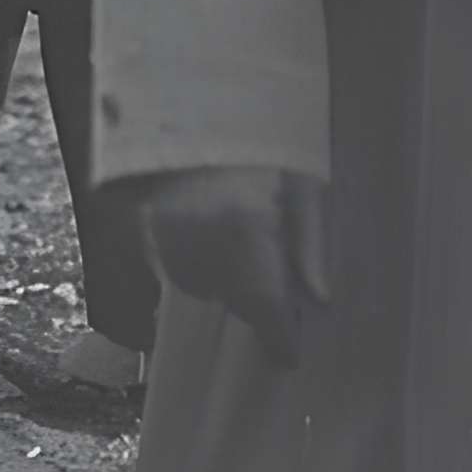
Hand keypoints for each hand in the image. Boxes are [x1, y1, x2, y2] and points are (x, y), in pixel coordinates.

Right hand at [139, 165, 332, 366]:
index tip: (289, 355)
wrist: (192, 116)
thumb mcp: (303, 187)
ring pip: (208, 288)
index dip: (280, 340)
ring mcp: (172, 240)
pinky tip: (215, 236)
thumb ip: (311, 245)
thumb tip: (320, 300)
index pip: (266, 307)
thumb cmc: (259, 148)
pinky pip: (181, 269)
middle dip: (261, 301)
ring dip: (231, 282)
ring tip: (244, 243)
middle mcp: (204, 244)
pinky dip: (203, 266)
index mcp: (249, 232)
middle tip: (277, 277)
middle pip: (238, 301)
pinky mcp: (151, 233)